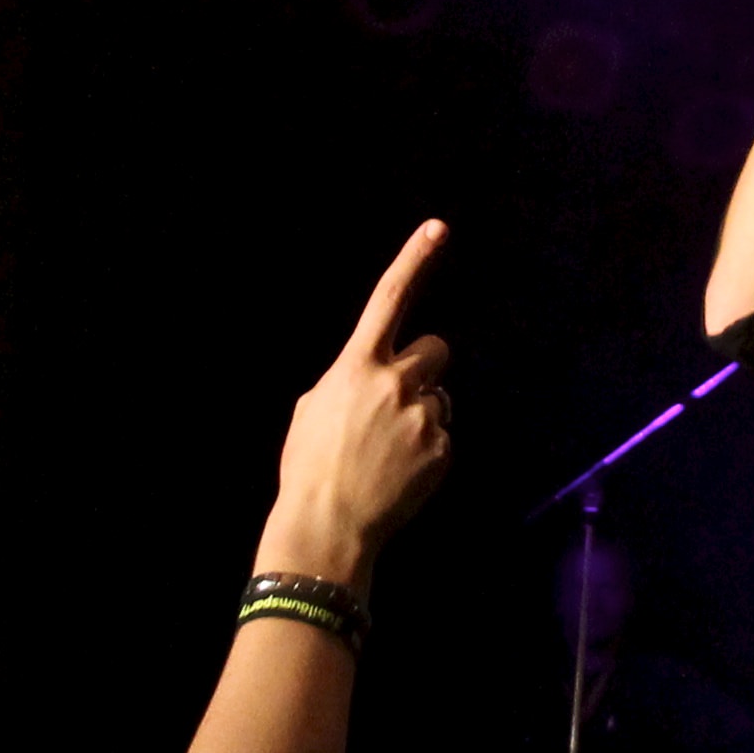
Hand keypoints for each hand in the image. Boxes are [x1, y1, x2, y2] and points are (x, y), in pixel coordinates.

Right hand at [258, 221, 453, 589]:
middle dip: (425, 368)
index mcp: (357, 366)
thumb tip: (370, 377)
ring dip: (424, 413)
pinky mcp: (442, 450)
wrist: (328, 524)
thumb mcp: (311, 409)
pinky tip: (400, 472)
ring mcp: (424, 417)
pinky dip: (427, 451)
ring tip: (390, 450)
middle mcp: (396, 383)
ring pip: (441, 397)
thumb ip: (347, 380)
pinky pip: (444, 437)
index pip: (389, 298)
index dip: (414, 259)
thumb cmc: (309, 466)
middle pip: (437, 349)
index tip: (438, 228)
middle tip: (400, 400)